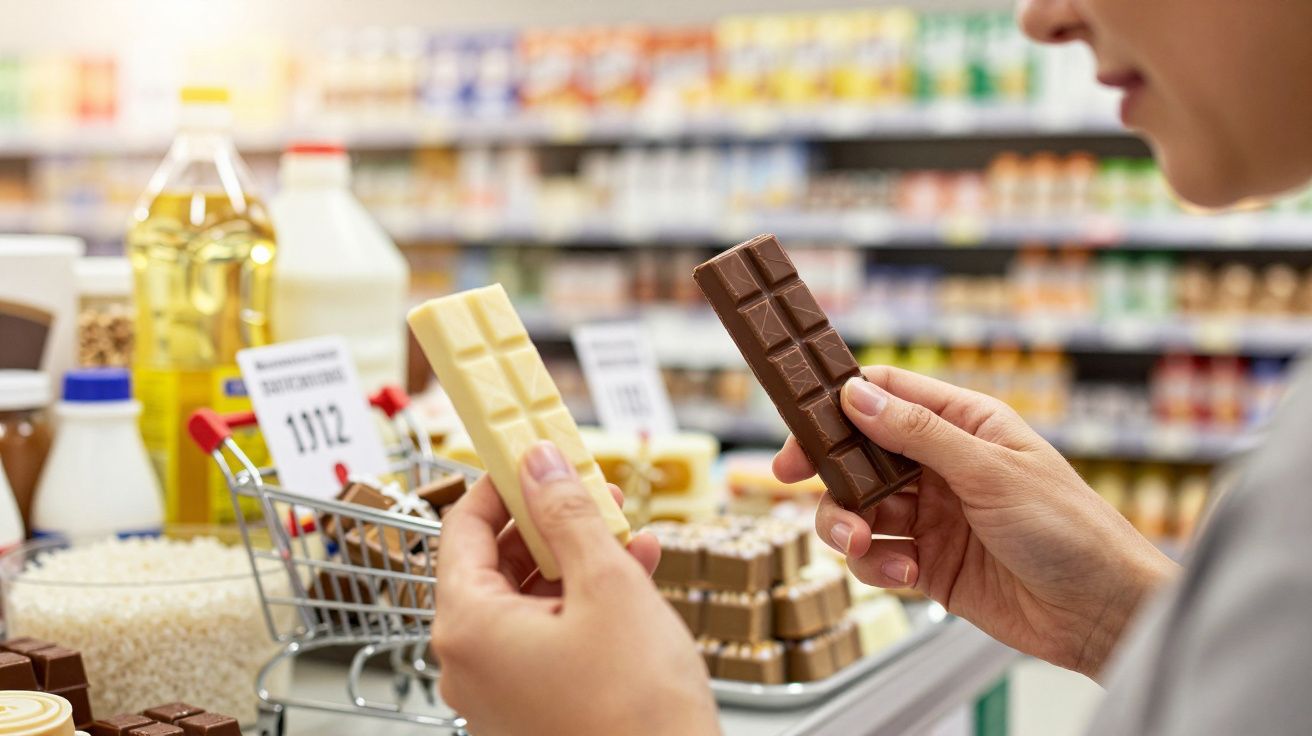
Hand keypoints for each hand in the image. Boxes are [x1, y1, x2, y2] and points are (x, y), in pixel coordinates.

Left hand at [431, 440, 719, 734]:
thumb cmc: (636, 712)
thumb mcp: (608, 586)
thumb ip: (569, 516)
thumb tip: (539, 463)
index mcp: (469, 626)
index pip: (463, 528)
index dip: (500, 484)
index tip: (532, 455)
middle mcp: (471, 662)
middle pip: (496, 563)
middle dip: (550, 521)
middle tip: (591, 490)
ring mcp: (501, 690)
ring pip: (529, 599)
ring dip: (576, 559)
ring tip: (627, 532)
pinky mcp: (534, 708)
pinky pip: (547, 637)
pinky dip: (584, 602)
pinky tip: (634, 575)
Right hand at [775, 366, 1177, 678]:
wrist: (1102, 613)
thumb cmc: (1071, 529)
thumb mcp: (992, 470)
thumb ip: (919, 434)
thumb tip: (856, 397)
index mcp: (963, 424)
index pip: (887, 394)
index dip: (838, 402)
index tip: (800, 417)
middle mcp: (941, 466)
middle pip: (858, 453)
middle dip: (825, 469)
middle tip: (790, 479)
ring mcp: (932, 516)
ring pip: (859, 508)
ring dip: (848, 525)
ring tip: (861, 543)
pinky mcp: (928, 563)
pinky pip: (877, 555)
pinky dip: (877, 564)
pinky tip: (903, 572)